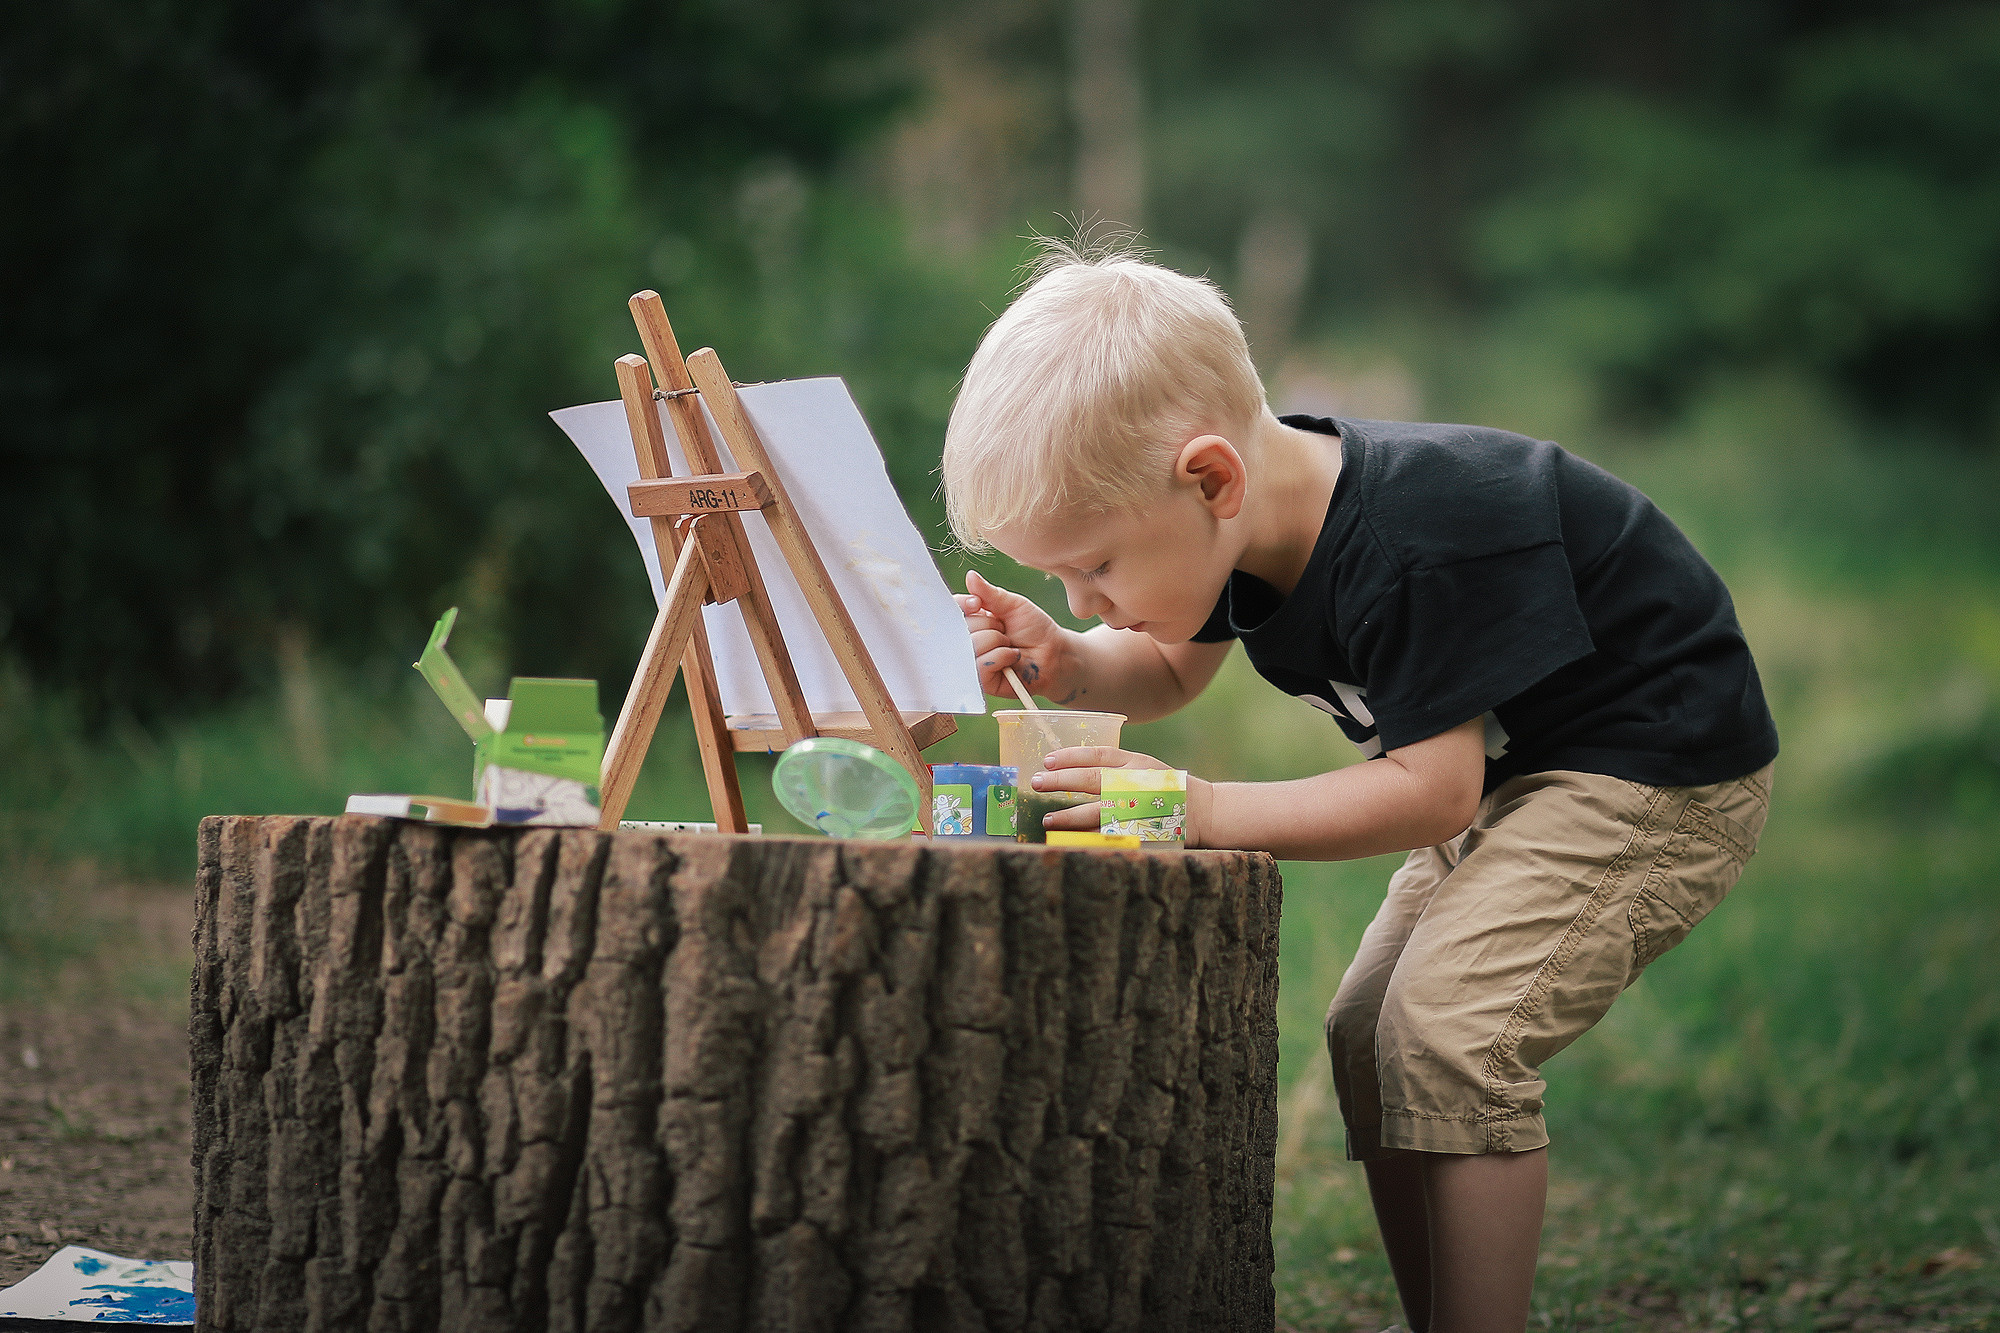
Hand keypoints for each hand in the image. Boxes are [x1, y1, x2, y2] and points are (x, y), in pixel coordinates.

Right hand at [958, 570, 1077, 704]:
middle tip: (1005, 630)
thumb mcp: (1013, 605)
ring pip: (972, 645)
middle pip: (962, 627)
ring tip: (1010, 644)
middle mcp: (968, 641)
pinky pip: (980, 665)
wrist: (1054, 652)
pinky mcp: (981, 681)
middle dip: (989, 625)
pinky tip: (1012, 657)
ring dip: (997, 641)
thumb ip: (990, 593)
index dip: (963, 605)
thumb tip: (970, 575)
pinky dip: (1002, 657)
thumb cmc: (1035, 628)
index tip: (978, 604)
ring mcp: (973, 662)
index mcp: (972, 620)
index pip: (953, 609)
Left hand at [1030, 745, 1212, 846]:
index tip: (1047, 761)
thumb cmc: (1168, 787)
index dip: (1069, 757)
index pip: (1096, 755)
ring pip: (1094, 812)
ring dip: (1067, 816)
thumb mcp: (1146, 766)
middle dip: (1059, 782)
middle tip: (1036, 782)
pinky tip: (1070, 840)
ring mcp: (1137, 808)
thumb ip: (1116, 766)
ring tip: (1047, 819)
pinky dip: (1087, 838)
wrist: (1204, 810)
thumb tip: (1074, 768)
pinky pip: (1107, 836)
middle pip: (1090, 780)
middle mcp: (1134, 783)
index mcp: (1135, 763)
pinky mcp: (1140, 831)